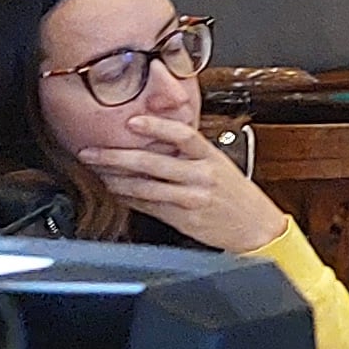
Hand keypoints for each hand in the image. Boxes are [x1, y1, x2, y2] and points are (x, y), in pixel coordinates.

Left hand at [71, 114, 288, 252]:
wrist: (257, 227)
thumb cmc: (236, 194)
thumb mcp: (219, 164)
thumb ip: (190, 152)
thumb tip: (152, 138)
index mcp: (211, 157)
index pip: (183, 135)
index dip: (156, 126)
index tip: (132, 121)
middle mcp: (202, 176)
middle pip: (153, 162)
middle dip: (116, 156)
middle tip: (91, 151)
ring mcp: (192, 198)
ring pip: (145, 187)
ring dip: (115, 179)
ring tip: (97, 172)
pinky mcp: (184, 218)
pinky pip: (149, 206)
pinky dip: (128, 198)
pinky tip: (116, 191)